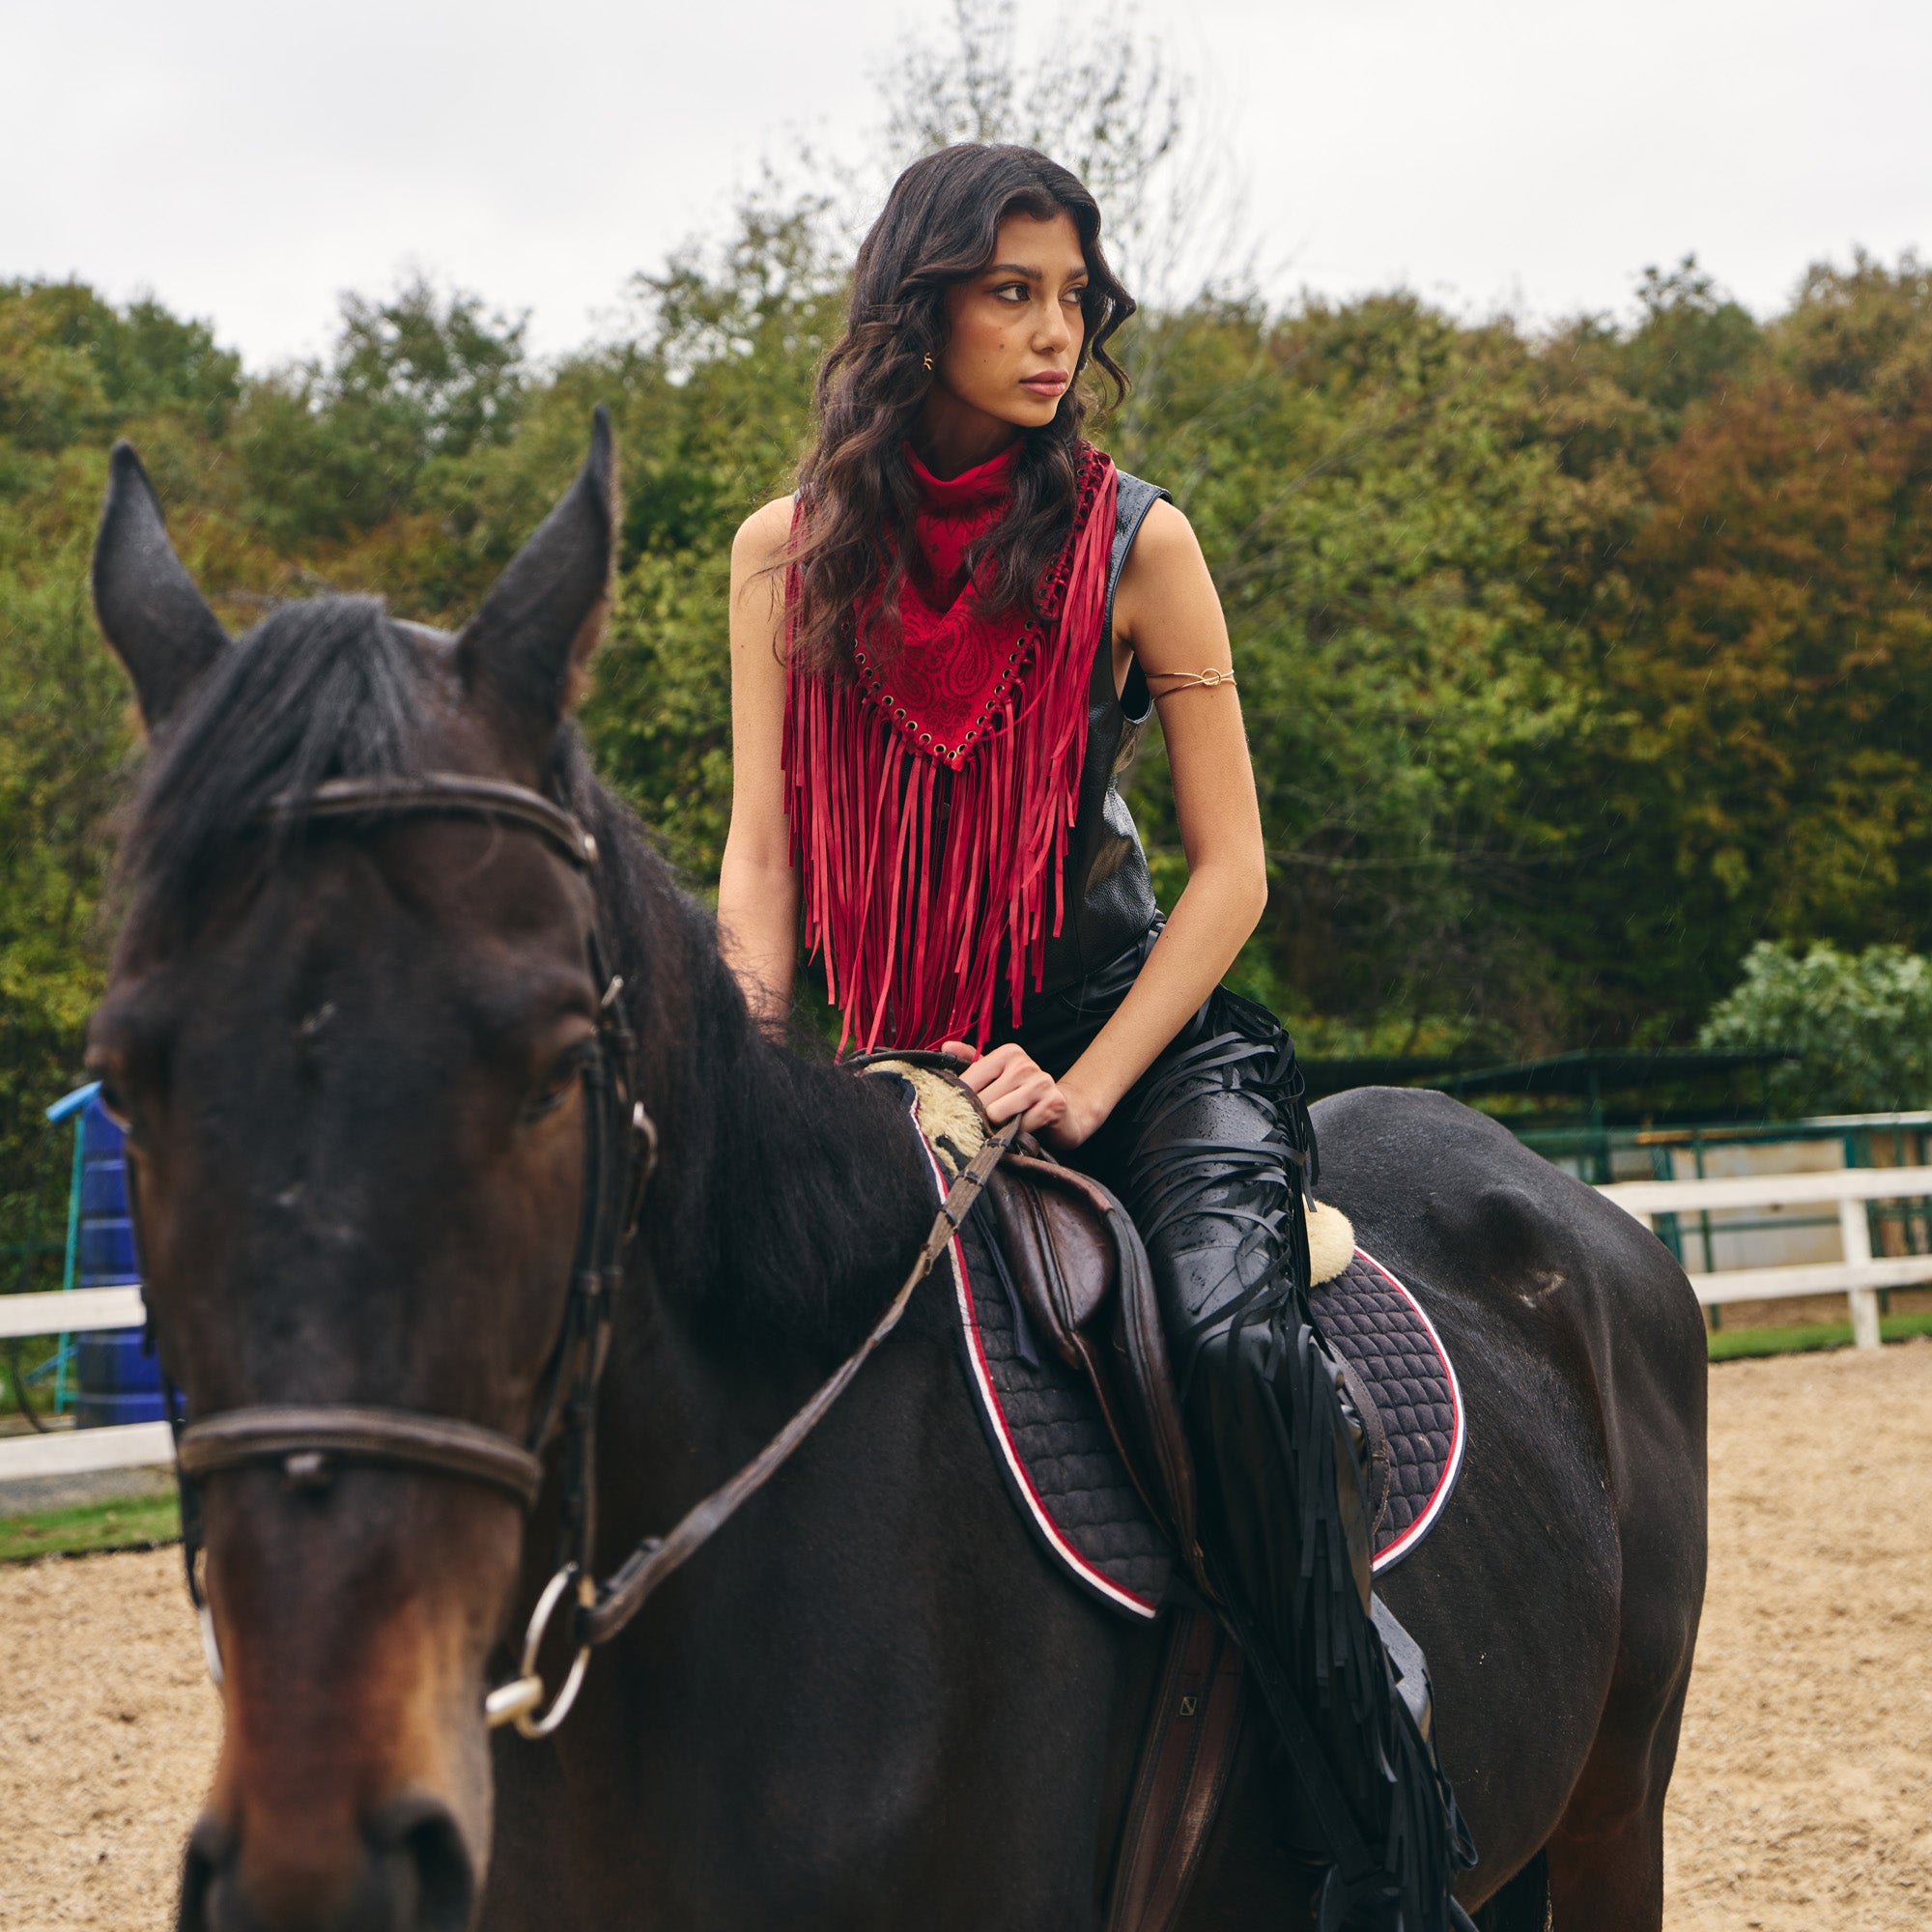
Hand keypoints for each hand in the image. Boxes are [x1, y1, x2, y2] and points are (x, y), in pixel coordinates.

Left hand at [939, 1041, 1103, 1149]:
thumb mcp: (996, 1075)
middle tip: (991, 1122)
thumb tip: (946, 1047)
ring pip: (997, 1113)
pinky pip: (1019, 1126)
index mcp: (1008, 1053)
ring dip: (1000, 1126)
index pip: (969, 1079)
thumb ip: (970, 1061)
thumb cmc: (1021, 1096)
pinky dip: (1019, 1133)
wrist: (1062, 1113)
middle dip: (982, 1117)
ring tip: (1009, 1123)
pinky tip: (1026, 1127)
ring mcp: (1041, 1082)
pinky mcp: (1052, 1103)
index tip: (961, 1113)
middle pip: (981, 1100)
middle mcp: (1024, 1063)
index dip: (961, 1102)